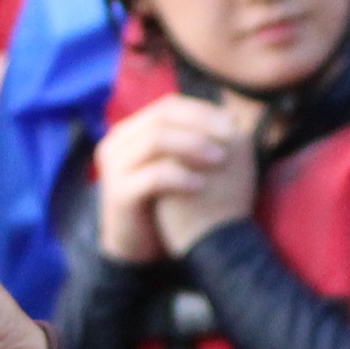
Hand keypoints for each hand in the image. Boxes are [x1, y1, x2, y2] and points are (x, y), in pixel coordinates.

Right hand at [94, 98, 241, 265]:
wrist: (135, 242)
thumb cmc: (162, 200)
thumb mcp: (177, 164)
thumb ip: (193, 141)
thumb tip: (234, 118)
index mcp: (132, 130)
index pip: (168, 106)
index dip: (202, 110)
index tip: (233, 122)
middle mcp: (118, 142)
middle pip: (161, 117)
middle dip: (200, 124)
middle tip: (230, 135)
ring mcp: (115, 166)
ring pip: (155, 140)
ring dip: (192, 146)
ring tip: (220, 158)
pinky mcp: (119, 192)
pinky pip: (153, 176)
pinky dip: (181, 176)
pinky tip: (201, 185)